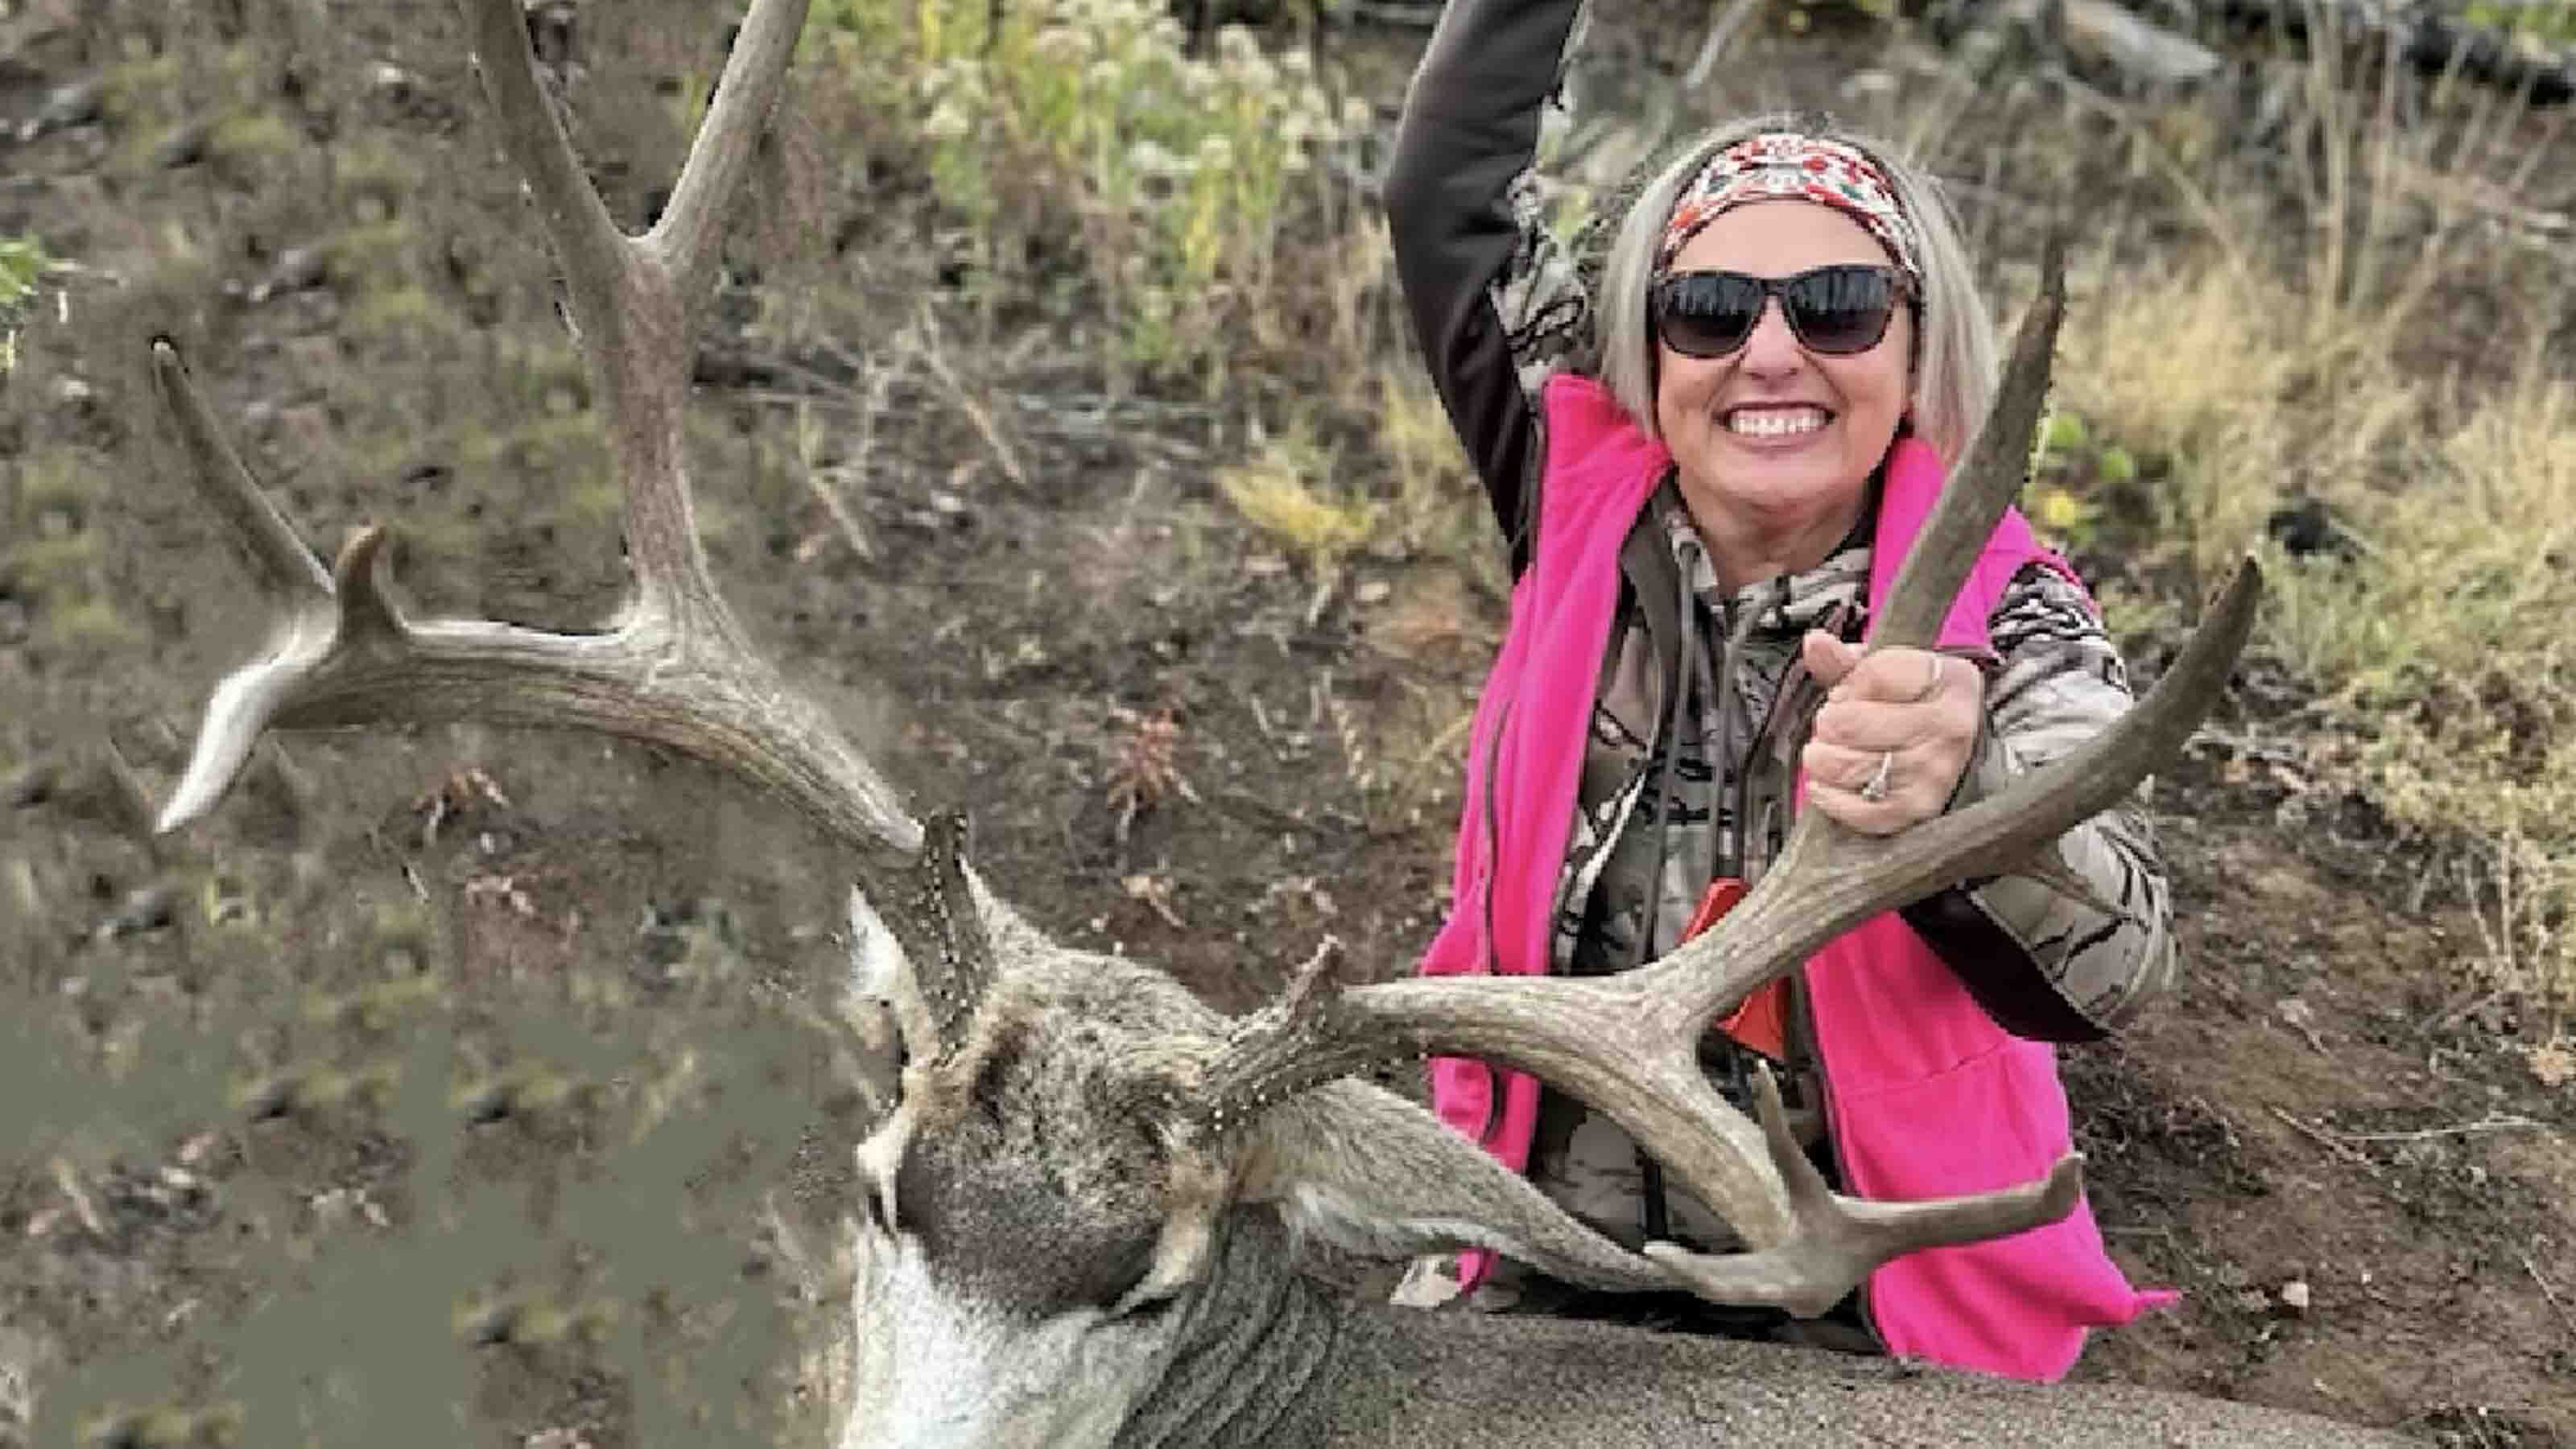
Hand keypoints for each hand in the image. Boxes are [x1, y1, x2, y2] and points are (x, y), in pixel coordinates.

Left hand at [1797, 634, 1983, 835]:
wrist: (1948, 754)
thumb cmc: (1912, 708)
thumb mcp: (1886, 674)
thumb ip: (1846, 660)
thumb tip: (1816, 643)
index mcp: (1951, 681)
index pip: (1873, 674)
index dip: (1847, 683)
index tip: (1849, 692)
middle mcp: (1951, 729)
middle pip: (1851, 722)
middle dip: (1829, 722)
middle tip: (1834, 725)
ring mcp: (1936, 774)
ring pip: (1847, 764)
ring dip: (1822, 758)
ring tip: (1828, 751)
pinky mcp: (1917, 811)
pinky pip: (1857, 809)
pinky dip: (1829, 796)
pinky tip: (1826, 783)